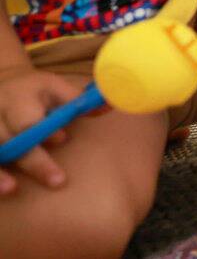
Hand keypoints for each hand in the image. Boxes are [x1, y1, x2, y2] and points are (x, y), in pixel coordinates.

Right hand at [0, 66, 86, 192]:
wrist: (1, 82)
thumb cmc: (35, 91)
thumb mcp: (57, 88)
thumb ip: (79, 100)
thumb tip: (110, 104)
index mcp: (19, 97)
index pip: (28, 118)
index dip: (43, 132)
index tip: (62, 139)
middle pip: (9, 140)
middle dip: (33, 161)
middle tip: (58, 181)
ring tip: (11, 189)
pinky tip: (2, 188)